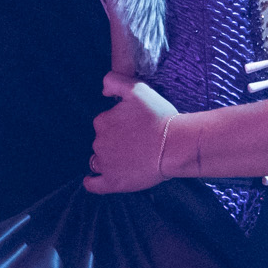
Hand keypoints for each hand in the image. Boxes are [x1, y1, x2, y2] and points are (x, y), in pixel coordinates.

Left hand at [86, 76, 180, 192]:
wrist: (176, 145)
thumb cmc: (160, 118)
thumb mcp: (137, 89)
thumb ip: (114, 82)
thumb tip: (103, 91)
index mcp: (102, 121)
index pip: (104, 122)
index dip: (118, 124)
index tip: (134, 126)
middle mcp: (99, 143)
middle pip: (102, 141)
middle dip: (114, 141)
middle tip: (137, 142)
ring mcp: (105, 164)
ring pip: (98, 160)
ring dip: (108, 159)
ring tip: (127, 159)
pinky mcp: (113, 182)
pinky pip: (94, 185)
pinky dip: (92, 183)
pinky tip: (91, 180)